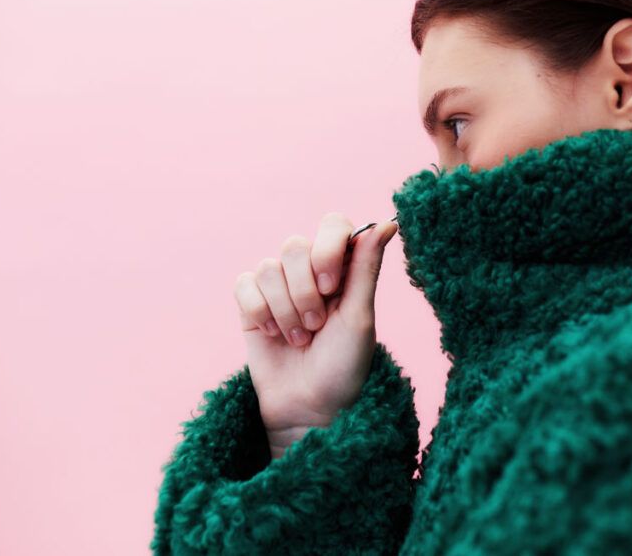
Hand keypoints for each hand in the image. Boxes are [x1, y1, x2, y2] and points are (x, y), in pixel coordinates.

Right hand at [233, 212, 399, 453]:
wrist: (309, 408)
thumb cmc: (344, 365)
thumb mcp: (360, 317)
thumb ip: (366, 267)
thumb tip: (387, 222)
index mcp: (343, 268)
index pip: (332, 225)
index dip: (327, 250)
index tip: (331, 288)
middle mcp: (310, 270)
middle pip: (294, 246)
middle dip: (304, 292)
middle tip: (316, 326)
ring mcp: (279, 286)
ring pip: (268, 268)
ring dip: (285, 310)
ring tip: (300, 338)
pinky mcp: (251, 304)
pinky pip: (244, 285)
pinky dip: (260, 312)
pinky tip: (275, 335)